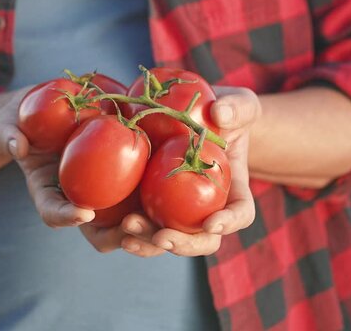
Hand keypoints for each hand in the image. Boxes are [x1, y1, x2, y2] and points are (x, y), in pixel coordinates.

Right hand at [0, 87, 162, 254]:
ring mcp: (109, 193)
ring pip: (132, 223)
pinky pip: (152, 195)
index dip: (65, 216)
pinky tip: (185, 192)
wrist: (56, 108)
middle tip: (132, 228)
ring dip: (148, 229)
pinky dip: (166, 201)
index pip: (54, 213)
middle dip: (118, 237)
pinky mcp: (133, 177)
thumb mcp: (9, 121)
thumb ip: (8, 133)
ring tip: (164, 225)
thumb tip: (17, 145)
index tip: (82, 212)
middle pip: (100, 233)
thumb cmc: (26, 118)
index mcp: (50, 193)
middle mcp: (82, 200)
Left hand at [120, 86, 260, 256]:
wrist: (198, 119)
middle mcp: (208, 210)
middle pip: (202, 241)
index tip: (212, 223)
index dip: (229, 223)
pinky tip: (109, 221)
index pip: (240, 214)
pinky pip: (143, 224)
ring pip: (169, 239)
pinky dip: (126, 228)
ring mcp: (179, 211)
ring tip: (128, 229)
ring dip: (149, 242)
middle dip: (183, 244)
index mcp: (234, 192)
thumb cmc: (227, 113)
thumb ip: (237, 108)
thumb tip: (219, 113)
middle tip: (162, 237)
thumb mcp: (240, 105)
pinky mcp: (153, 204)